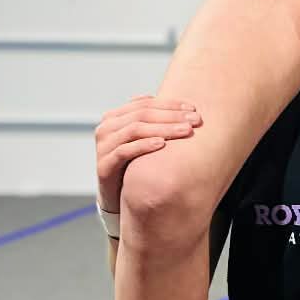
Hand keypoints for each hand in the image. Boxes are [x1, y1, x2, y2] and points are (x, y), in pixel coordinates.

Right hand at [95, 96, 201, 213]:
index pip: (145, 103)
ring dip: (163, 129)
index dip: (170, 105)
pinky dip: (144, 145)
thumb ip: (154, 122)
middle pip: (142, 114)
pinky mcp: (104, 164)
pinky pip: (124, 151)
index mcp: (115, 117)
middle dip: (171, 116)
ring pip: (135, 129)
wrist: (117, 195)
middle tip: (195, 120)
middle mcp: (107, 128)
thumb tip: (184, 108)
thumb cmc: (134, 164)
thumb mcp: (144, 139)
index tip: (194, 109)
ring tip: (185, 131)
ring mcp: (103, 145)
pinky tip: (162, 144)